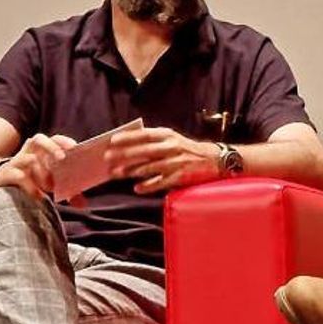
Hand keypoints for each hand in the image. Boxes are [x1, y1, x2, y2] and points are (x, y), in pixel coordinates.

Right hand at [0, 134, 78, 200]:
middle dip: (51, 147)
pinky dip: (30, 186)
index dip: (63, 141)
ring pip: (28, 158)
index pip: (54, 139)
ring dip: (41, 171)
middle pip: (39, 140)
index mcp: (42, 150)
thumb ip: (68, 192)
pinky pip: (17, 175)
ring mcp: (16, 162)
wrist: (1, 182)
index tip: (74, 147)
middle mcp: (29, 152)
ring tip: (50, 187)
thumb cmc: (32, 179)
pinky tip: (38, 196)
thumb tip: (82, 204)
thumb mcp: (51, 183)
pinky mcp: (5, 174)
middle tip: (62, 158)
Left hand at [104, 127, 219, 194]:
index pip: (144, 135)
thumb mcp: (173, 139)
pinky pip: (160, 182)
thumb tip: (128, 145)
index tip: (112, 141)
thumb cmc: (187, 150)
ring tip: (116, 173)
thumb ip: (154, 141)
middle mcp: (172, 147)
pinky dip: (147, 186)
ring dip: (131, 170)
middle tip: (107, 158)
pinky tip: (137, 188)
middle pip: (144, 151)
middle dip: (124, 154)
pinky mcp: (180, 176)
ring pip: (149, 167)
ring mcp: (176, 162)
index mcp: (168, 136)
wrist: (214, 160)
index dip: (128, 137)